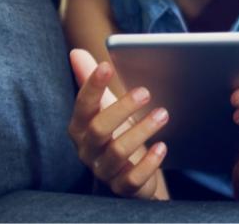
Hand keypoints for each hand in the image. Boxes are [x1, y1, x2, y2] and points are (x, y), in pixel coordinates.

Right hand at [68, 49, 168, 199]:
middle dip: (122, 109)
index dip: (93, 86)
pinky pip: (132, 178)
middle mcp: (88, 150)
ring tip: (163, 114)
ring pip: (117, 152)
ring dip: (141, 131)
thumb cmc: (117, 131)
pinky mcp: (123, 187)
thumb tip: (75, 52)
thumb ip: (91, 81)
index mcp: (81, 127)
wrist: (129, 172)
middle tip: (146, 92)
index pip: (83, 106)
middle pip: (99, 129)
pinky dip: (148, 163)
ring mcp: (104, 170)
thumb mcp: (106, 106)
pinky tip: (162, 147)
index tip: (107, 66)